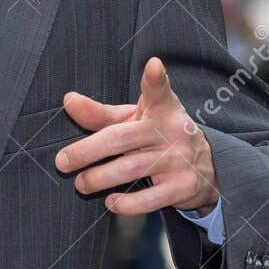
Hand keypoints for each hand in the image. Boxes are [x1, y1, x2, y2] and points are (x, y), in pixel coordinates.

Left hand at [56, 57, 218, 215]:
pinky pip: (150, 199)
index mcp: (161, 108)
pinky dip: (126, 203)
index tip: (153, 65)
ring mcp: (179, 159)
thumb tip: (69, 100)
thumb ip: (100, 113)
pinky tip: (110, 202)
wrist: (205, 167)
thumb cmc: (157, 136)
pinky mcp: (183, 186)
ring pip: (131, 169)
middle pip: (122, 138)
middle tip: (63, 161)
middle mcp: (172, 130)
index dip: (156, 78)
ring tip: (81, 184)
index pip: (158, 90)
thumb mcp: (134, 119)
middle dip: (88, 151)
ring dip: (99, 179)